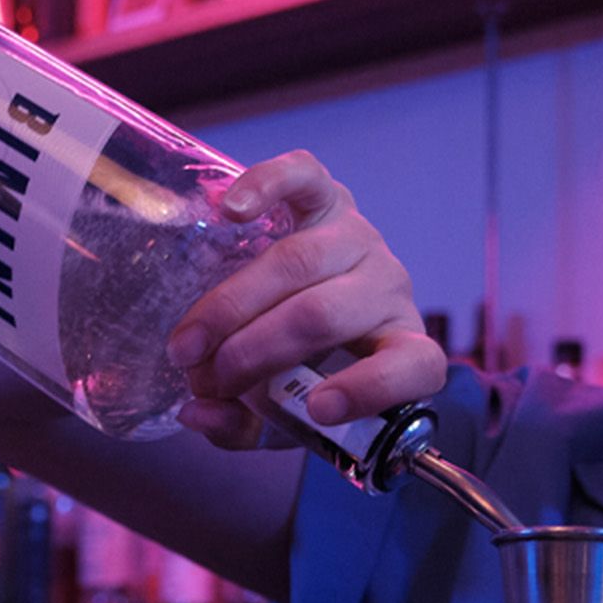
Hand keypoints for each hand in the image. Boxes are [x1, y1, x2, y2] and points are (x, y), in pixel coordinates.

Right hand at [161, 153, 446, 450]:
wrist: (303, 316)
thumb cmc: (295, 369)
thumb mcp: (275, 416)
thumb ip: (241, 424)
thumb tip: (196, 413)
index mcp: (398, 347)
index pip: (414, 366)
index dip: (371, 388)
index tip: (318, 410)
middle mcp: (387, 288)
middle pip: (322, 315)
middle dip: (254, 351)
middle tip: (204, 379)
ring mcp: (359, 237)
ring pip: (297, 262)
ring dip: (231, 305)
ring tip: (188, 342)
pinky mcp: (328, 197)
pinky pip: (304, 177)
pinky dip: (266, 186)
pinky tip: (229, 210)